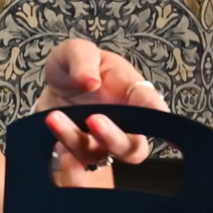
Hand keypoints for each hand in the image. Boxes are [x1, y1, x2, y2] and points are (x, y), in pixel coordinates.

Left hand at [35, 39, 168, 183]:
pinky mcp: (78, 151)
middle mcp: (123, 122)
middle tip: (93, 119)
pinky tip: (50, 131)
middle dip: (114, 137)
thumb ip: (83, 59)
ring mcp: (101, 141)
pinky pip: (74, 160)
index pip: (151, 105)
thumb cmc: (74, 68)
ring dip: (77, 140)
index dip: (159, 115)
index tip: (162, 120)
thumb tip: (90, 81)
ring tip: (54, 117)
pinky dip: (62, 149)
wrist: (51, 87)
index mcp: (132, 93)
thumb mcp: (75, 51)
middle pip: (133, 146)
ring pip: (101, 155)